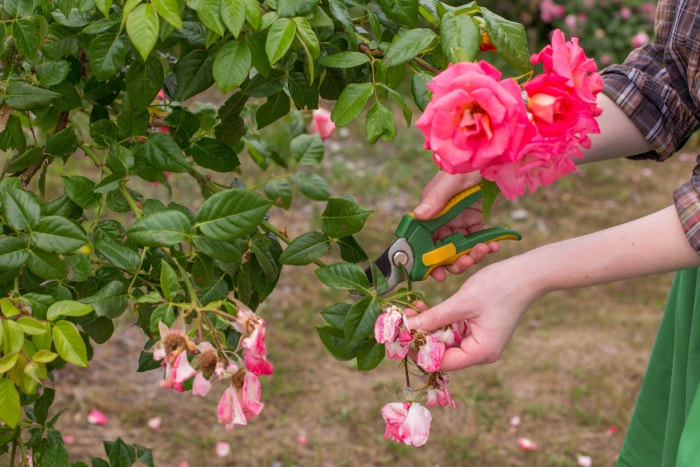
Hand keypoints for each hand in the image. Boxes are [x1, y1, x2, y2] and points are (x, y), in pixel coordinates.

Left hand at [406, 258, 538, 370]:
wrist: (527, 273)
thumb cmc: (499, 287)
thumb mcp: (462, 302)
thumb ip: (434, 317)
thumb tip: (408, 327)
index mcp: (481, 352)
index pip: (441, 363)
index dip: (419, 350)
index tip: (401, 334)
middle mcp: (481, 352)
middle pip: (442, 354)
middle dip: (422, 337)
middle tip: (404, 318)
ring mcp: (480, 342)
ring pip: (445, 342)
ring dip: (428, 328)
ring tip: (412, 311)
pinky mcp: (478, 330)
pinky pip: (453, 332)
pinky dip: (439, 322)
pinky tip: (425, 310)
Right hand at [414, 171, 498, 280]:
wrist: (498, 160)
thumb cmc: (471, 164)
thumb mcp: (453, 179)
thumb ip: (436, 197)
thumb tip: (418, 216)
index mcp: (431, 210)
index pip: (423, 239)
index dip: (427, 259)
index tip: (437, 273)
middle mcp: (442, 219)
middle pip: (442, 250)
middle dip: (453, 262)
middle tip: (466, 263)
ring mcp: (459, 222)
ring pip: (460, 250)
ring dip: (471, 255)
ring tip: (484, 250)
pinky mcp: (475, 223)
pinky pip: (477, 242)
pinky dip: (485, 247)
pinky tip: (494, 245)